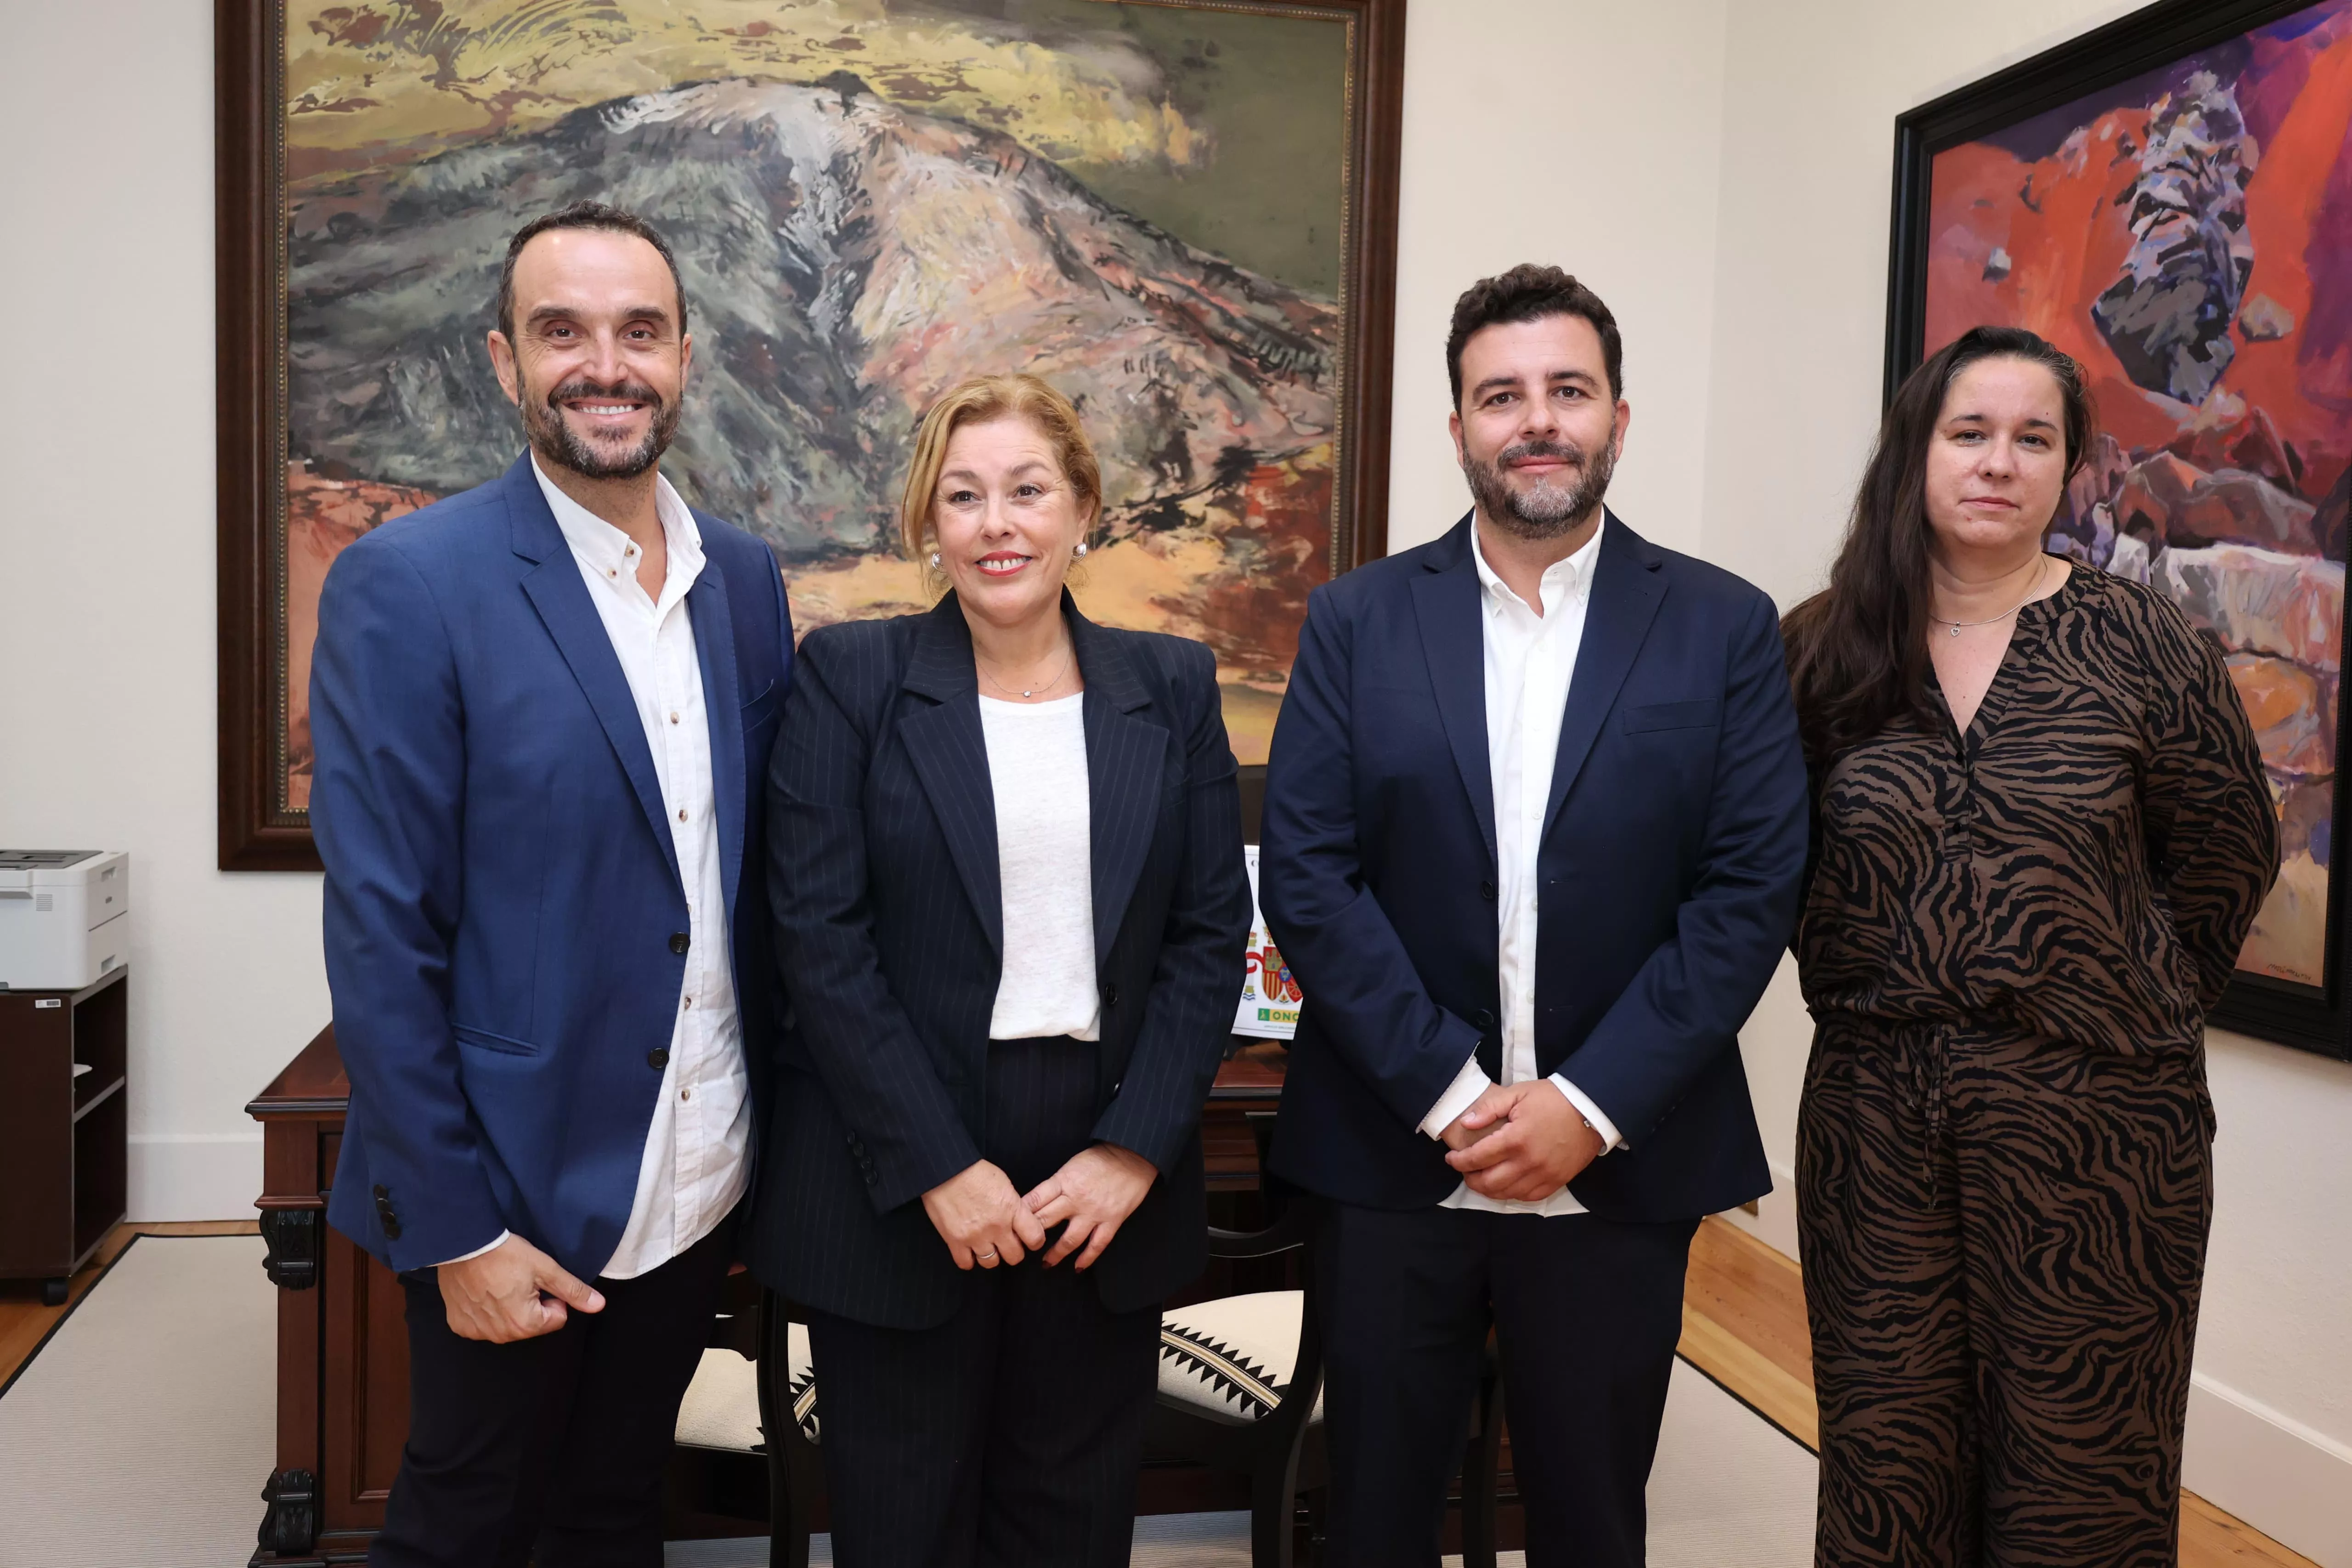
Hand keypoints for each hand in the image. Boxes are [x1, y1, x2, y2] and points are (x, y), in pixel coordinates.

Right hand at [437, 1234, 604, 1343]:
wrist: (463, 1244)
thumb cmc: (505, 1254)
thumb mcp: (545, 1268)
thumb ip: (572, 1290)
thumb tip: (598, 1305)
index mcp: (524, 1325)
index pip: (556, 1319)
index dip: (552, 1298)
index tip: (538, 1281)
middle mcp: (500, 1335)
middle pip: (531, 1325)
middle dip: (530, 1305)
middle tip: (518, 1280)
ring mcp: (477, 1332)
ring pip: (507, 1325)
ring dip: (508, 1308)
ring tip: (499, 1283)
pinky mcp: (459, 1325)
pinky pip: (482, 1324)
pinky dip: (485, 1311)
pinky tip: (482, 1291)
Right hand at [922, 1160, 1049, 1270]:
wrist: (945, 1169)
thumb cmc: (975, 1172)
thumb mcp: (1005, 1184)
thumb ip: (1014, 1207)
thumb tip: (1018, 1222)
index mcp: (1012, 1209)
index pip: (1035, 1238)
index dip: (1034, 1240)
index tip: (1028, 1238)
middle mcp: (996, 1227)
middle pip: (1015, 1256)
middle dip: (1013, 1251)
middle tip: (1007, 1242)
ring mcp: (975, 1236)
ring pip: (991, 1263)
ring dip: (991, 1256)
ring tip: (987, 1245)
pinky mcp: (954, 1241)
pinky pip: (966, 1263)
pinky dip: (969, 1259)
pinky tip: (969, 1250)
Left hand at [1024, 1143, 1158, 1269]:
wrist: (1133, 1155)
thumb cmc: (1101, 1157)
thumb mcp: (1072, 1164)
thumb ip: (1057, 1183)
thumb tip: (1038, 1201)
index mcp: (1063, 1181)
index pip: (1034, 1201)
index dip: (1020, 1215)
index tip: (1011, 1226)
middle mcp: (1075, 1199)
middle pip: (1046, 1221)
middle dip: (1031, 1236)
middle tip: (1023, 1248)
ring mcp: (1094, 1212)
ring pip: (1069, 1239)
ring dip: (1056, 1254)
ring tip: (1046, 1263)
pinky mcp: (1112, 1221)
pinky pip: (1097, 1245)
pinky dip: (1087, 1258)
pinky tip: (1078, 1267)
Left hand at [1444, 1080, 1604, 1201]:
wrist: (1591, 1109)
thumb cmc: (1553, 1099)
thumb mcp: (1517, 1094)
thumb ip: (1489, 1109)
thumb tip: (1466, 1123)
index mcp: (1516, 1139)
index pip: (1478, 1158)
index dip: (1459, 1161)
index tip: (1451, 1158)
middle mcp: (1529, 1162)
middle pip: (1489, 1182)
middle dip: (1470, 1179)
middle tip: (1464, 1171)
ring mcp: (1544, 1174)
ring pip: (1507, 1193)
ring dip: (1488, 1189)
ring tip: (1480, 1178)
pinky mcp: (1557, 1181)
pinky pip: (1529, 1196)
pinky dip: (1512, 1194)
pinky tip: (1505, 1185)